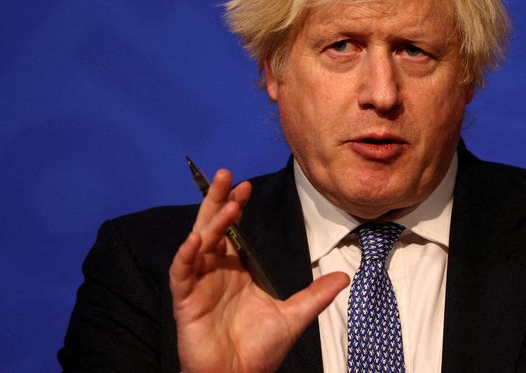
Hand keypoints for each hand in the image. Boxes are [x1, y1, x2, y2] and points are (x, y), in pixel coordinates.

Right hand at [169, 169, 348, 372]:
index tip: (247, 186)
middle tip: (226, 174)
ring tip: (227, 202)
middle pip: (212, 227)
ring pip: (199, 244)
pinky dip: (185, 256)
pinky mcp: (185, 303)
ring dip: (210, 222)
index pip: (233, 230)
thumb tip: (344, 278)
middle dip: (218, 200)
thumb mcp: (294, 316)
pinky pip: (181, 274)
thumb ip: (316, 295)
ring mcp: (198, 286)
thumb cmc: (259, 351)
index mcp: (236, 271)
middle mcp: (215, 272)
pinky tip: (195, 240)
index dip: (236, 207)